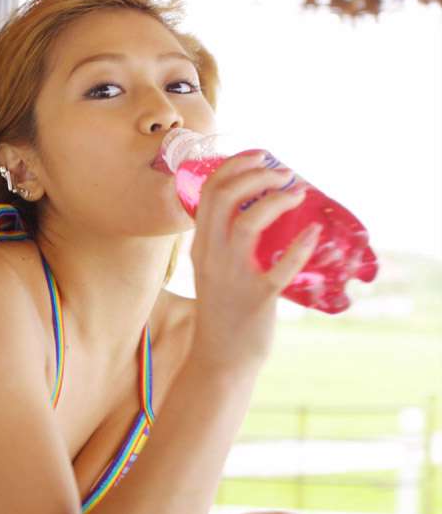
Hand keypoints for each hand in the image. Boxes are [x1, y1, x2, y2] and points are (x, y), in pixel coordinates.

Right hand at [189, 151, 320, 376]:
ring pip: (247, 222)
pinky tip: (313, 231)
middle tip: (283, 173)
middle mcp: (211, 256)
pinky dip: (299, 245)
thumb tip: (256, 208)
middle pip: (224, 197)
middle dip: (255, 174)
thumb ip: (224, 241)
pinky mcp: (257, 298)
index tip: (259, 154)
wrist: (220, 359)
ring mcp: (233, 276)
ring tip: (296, 192)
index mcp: (200, 245)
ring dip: (275, 199)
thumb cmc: (223, 311)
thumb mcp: (213, 269)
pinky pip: (280, 266)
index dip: (234, 165)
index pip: (208, 191)